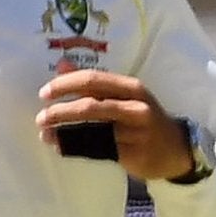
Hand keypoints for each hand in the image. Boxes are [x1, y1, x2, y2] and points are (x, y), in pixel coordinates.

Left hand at [37, 68, 193, 179]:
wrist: (174, 148)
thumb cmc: (143, 118)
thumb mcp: (124, 95)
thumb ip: (93, 83)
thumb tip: (62, 63)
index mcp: (132, 88)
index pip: (93, 80)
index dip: (65, 85)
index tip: (44, 93)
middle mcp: (135, 107)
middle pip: (90, 106)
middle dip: (60, 111)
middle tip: (41, 118)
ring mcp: (135, 131)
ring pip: (92, 130)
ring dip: (63, 132)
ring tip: (45, 134)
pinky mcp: (132, 152)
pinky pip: (98, 149)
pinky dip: (75, 148)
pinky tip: (62, 147)